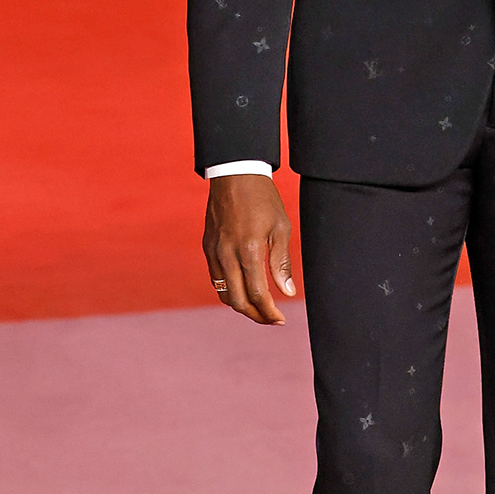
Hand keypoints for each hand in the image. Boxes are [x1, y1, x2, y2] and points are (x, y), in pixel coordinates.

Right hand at [203, 175, 295, 324]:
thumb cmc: (263, 199)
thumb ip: (281, 263)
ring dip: (241, 306)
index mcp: (249, 251)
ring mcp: (214, 251)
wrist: (235, 173)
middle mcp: (227, 255)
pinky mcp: (207, 246)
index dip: (269, 312)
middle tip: (271, 319)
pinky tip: (243, 289)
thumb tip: (287, 293)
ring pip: (223, 293)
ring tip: (258, 308)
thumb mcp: (281, 228)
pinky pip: (215, 278)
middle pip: (238, 301)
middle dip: (255, 315)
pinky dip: (228, 290)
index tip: (280, 320)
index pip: (258, 294)